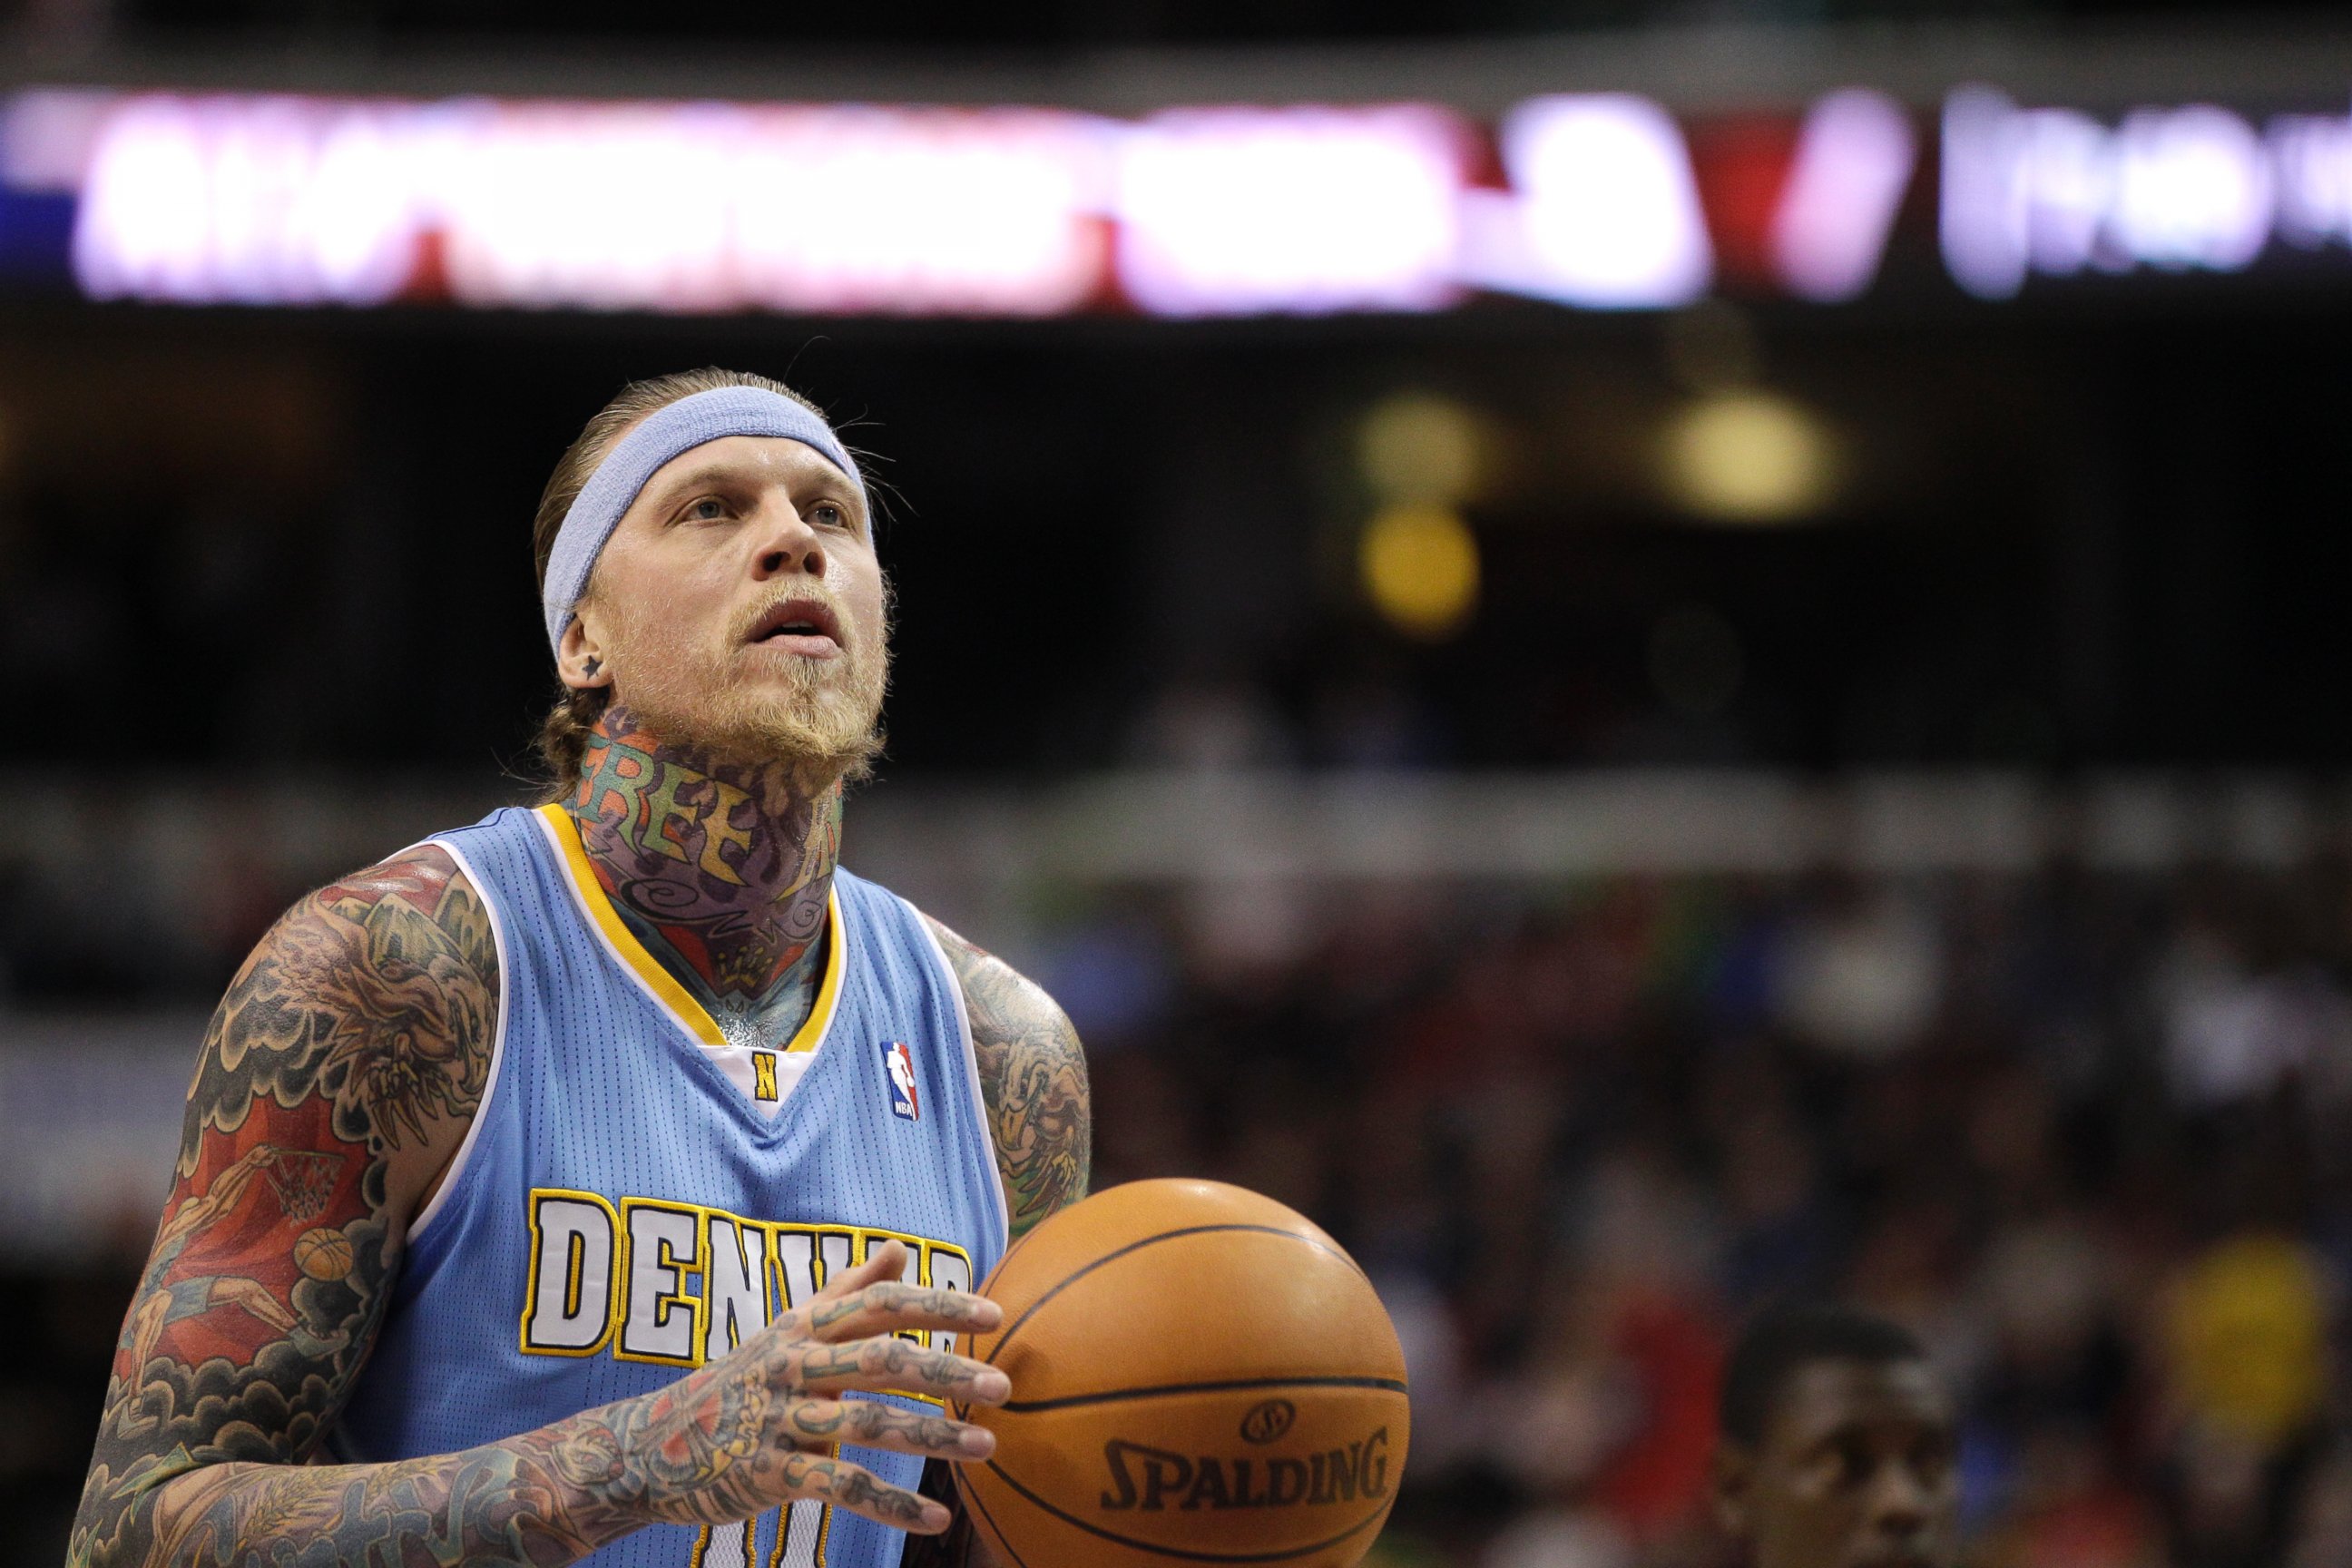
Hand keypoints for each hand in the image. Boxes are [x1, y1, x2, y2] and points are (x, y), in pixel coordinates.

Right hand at [594, 1238, 1006, 1534]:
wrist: (652, 1446)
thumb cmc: (740, 1382)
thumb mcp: (790, 1330)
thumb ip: (848, 1291)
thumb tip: (901, 1247)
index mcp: (805, 1326)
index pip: (880, 1304)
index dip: (937, 1305)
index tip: (994, 1314)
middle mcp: (794, 1365)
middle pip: (881, 1358)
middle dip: (946, 1371)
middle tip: (1003, 1385)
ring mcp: (780, 1419)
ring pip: (868, 1425)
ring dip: (933, 1437)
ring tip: (988, 1447)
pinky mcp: (769, 1473)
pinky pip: (841, 1487)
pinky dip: (892, 1504)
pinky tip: (937, 1519)